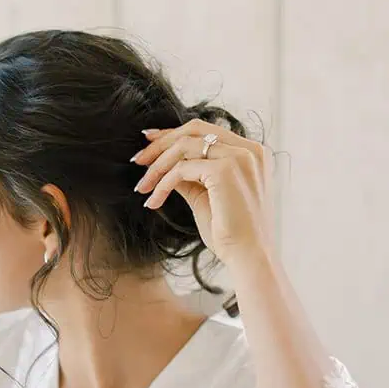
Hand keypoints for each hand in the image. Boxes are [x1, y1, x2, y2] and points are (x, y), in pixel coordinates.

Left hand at [131, 117, 276, 267]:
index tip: (149, 143)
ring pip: (184, 146)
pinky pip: (181, 169)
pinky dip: (163, 183)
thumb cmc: (230, 234)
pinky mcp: (225, 170)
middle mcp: (248, 149)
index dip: (174, 134)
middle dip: (161, 143)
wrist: (248, 257)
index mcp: (250, 153)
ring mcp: (239, 157)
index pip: (207, 131)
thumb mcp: (205, 197)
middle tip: (138, 160)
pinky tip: (153, 201)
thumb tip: (163, 165)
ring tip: (142, 186)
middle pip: (194, 130)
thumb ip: (190, 177)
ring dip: (157, 166)